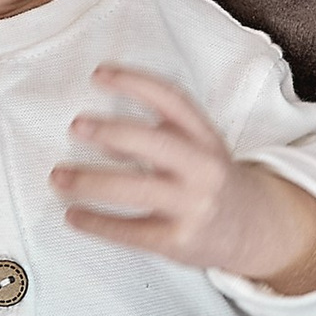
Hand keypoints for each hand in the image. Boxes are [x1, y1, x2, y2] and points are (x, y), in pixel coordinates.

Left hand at [52, 67, 315, 291]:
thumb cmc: (214, 184)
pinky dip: (97, 223)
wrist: (256, 231)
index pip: (173, 100)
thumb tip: (102, 137)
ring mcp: (193, 206)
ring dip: (90, 181)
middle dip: (110, 131)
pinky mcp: (180, 242)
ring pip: (136, 189)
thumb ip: (158, 137)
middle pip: (154, 142)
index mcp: (207, 139)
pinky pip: (131, 231)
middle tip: (76, 126)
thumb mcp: (198, 150)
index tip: (100, 74)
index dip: (136, 82)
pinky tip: (73, 216)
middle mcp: (203, 169)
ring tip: (59, 178)